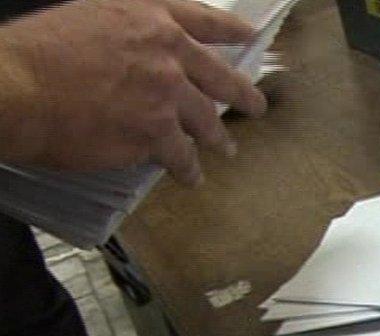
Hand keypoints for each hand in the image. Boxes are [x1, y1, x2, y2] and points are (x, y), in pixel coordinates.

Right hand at [0, 0, 267, 183]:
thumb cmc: (37, 50)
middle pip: (220, 76)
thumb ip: (127, 32)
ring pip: (205, 121)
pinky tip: (190, 176)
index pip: (205, 20)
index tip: (250, 36)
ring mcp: (166, 94)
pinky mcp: (156, 133)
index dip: (231, 30)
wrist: (17, 86)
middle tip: (256, 106)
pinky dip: (187, 168)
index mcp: (150, 16)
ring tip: (225, 148)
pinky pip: (181, 155)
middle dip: (243, 95)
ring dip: (217, 137)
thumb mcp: (90, 15)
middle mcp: (168, 52)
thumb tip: (140, 54)